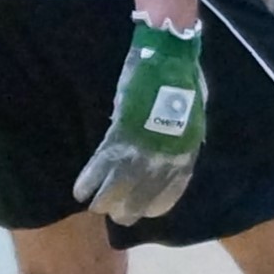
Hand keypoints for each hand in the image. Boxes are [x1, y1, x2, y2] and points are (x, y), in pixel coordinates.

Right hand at [73, 16, 208, 220]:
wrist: (168, 56)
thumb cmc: (184, 78)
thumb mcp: (193, 113)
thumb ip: (184, 134)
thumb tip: (177, 144)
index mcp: (185, 150)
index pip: (173, 189)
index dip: (159, 204)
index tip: (149, 212)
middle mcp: (164, 155)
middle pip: (144, 194)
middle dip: (130, 209)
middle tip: (119, 217)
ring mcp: (141, 146)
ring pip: (119, 185)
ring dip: (105, 199)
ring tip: (96, 208)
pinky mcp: (119, 134)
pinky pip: (101, 164)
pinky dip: (89, 178)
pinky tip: (80, 192)